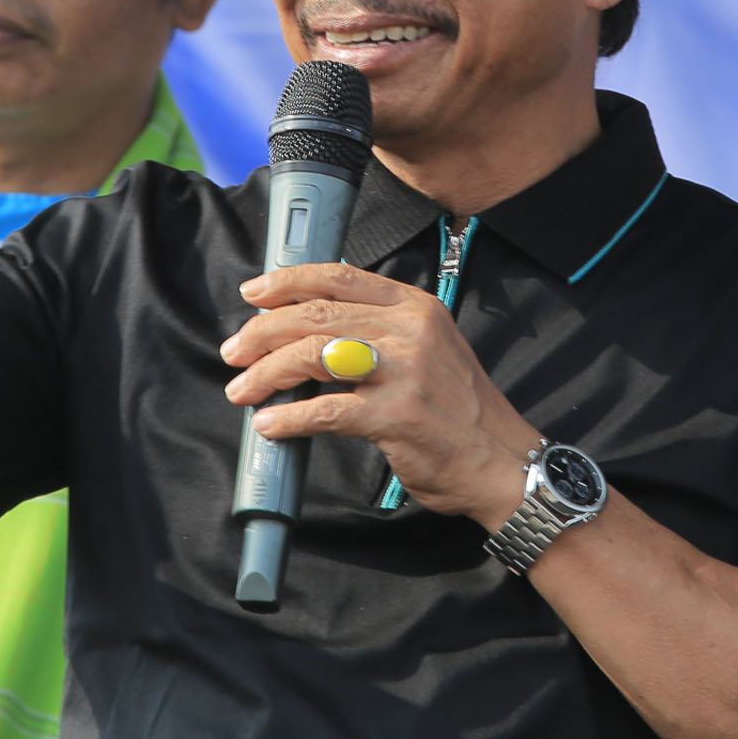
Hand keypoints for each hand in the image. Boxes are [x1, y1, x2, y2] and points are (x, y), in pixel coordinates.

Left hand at [220, 263, 541, 527]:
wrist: (502, 462)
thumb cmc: (458, 411)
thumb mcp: (429, 349)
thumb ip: (380, 330)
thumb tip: (309, 330)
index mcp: (415, 307)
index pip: (339, 276)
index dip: (287, 281)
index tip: (253, 293)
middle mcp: (410, 330)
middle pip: (316, 314)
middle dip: (263, 332)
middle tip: (235, 351)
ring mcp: (405, 371)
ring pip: (313, 355)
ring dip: (266, 373)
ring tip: (243, 389)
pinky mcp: (397, 415)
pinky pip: (326, 410)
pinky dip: (290, 417)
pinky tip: (271, 424)